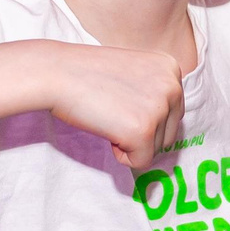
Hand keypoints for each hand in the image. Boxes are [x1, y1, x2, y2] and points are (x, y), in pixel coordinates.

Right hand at [45, 41, 183, 170]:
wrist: (56, 74)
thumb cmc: (85, 73)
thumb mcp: (133, 71)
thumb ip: (153, 90)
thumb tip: (162, 124)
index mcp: (171, 68)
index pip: (172, 112)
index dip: (142, 115)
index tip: (119, 101)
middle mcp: (173, 86)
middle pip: (168, 133)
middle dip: (140, 132)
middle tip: (112, 111)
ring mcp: (160, 108)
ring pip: (156, 149)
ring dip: (130, 141)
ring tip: (107, 115)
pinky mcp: (144, 131)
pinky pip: (141, 162)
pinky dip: (121, 154)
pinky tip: (105, 128)